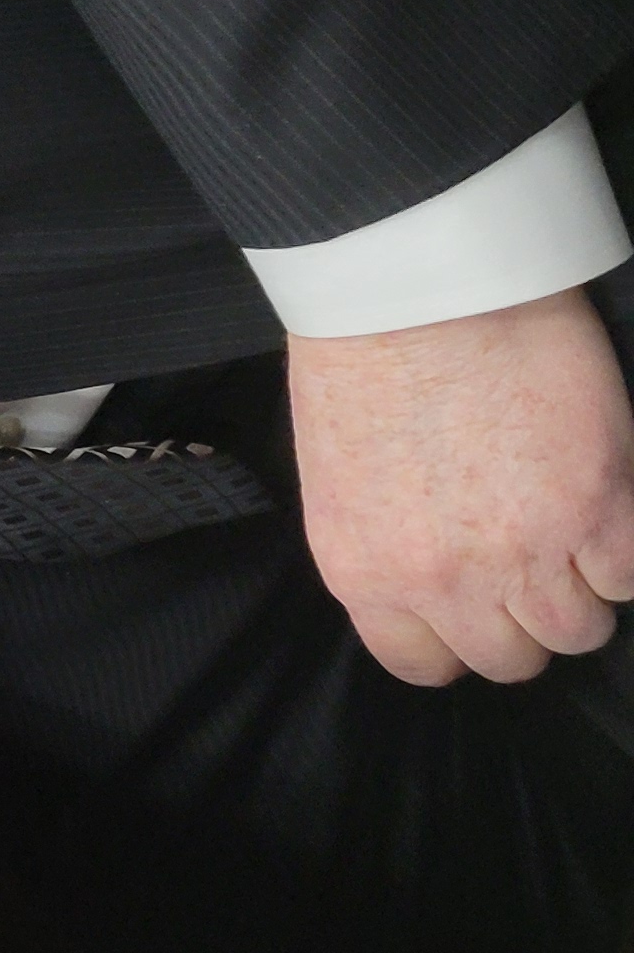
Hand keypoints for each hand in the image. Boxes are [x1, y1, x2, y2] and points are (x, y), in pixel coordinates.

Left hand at [289, 285, 633, 683]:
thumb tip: (433, 569)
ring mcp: (524, 551)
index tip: (478, 612)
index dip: (458, 642)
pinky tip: (607, 507)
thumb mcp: (346, 476)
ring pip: (578, 629)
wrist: (417, 288)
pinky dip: (625, 552)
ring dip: (584, 590)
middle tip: (536, 565)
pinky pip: (630, 577)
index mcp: (365, 571)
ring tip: (575, 534)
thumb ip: (390, 542)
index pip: (422, 663)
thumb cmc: (367, 357)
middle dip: (525, 619)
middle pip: (510, 657)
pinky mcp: (597, 507)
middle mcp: (442, 579)